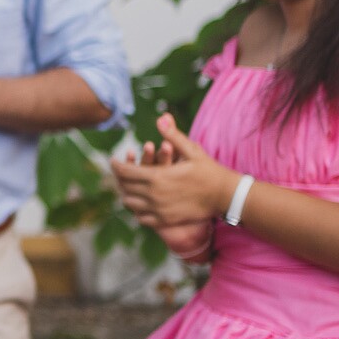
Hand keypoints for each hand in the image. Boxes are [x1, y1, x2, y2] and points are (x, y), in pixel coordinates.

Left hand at [109, 114, 234, 229]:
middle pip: (125, 187)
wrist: (224, 196)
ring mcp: (159, 210)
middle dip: (120, 178)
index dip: (116, 165)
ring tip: (128, 186)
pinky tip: (140, 202)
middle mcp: (154, 195)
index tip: (113, 160)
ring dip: (127, 193)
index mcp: (157, 177)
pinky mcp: (166, 221)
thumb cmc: (209, 170)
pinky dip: (138, 210)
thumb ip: (172, 135)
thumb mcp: (191, 150)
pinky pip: (142, 218)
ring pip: (130, 203)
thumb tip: (161, 117)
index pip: (125, 172)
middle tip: (119, 171)